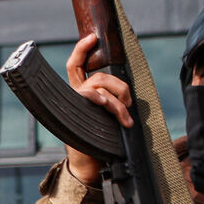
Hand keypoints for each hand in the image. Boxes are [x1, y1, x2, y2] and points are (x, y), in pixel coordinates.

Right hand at [64, 36, 134, 181]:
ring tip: (125, 119)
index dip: (81, 49)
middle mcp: (75, 96)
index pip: (76, 66)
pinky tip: (111, 111)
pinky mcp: (76, 113)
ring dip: (117, 101)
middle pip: (95, 76)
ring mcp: (75, 105)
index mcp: (80, 94)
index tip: (91, 37)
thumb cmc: (100, 142)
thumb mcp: (107, 117)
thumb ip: (110, 102)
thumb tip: (126, 95)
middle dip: (118, 85)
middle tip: (129, 102)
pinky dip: (106, 101)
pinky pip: (93, 97)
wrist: (89, 165)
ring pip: (98, 86)